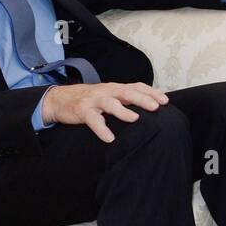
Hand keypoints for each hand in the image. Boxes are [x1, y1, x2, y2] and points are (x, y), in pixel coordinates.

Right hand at [41, 82, 169, 142]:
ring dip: (123, 111)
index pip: (136, 86)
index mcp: (115, 88)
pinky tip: (109, 138)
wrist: (60, 99)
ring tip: (135, 118)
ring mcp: (94, 100)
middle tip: (156, 107)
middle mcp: (107, 91)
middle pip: (127, 92)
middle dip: (143, 99)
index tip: (165, 100)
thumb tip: (148, 105)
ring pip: (110, 103)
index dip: (151, 92)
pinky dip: (101, 129)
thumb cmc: (90, 99)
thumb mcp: (109, 95)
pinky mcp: (82, 111)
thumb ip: (125, 99)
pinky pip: (93, 120)